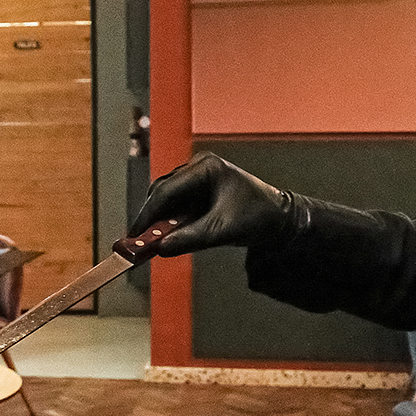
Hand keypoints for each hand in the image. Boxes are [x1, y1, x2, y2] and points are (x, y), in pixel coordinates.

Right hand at [129, 153, 294, 256]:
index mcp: (206, 168)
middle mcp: (199, 168)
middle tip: (139, 241)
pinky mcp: (200, 190)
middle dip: (151, 217)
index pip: (166, 190)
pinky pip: (177, 205)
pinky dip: (171, 221)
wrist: (280, 220)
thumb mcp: (222, 231)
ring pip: (167, 199)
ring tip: (153, 241)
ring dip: (160, 220)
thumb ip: (190, 239)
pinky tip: (169, 236)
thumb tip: (160, 247)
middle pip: (162, 192)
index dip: (147, 214)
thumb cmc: (259, 217)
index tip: (134, 234)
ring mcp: (199, 178)